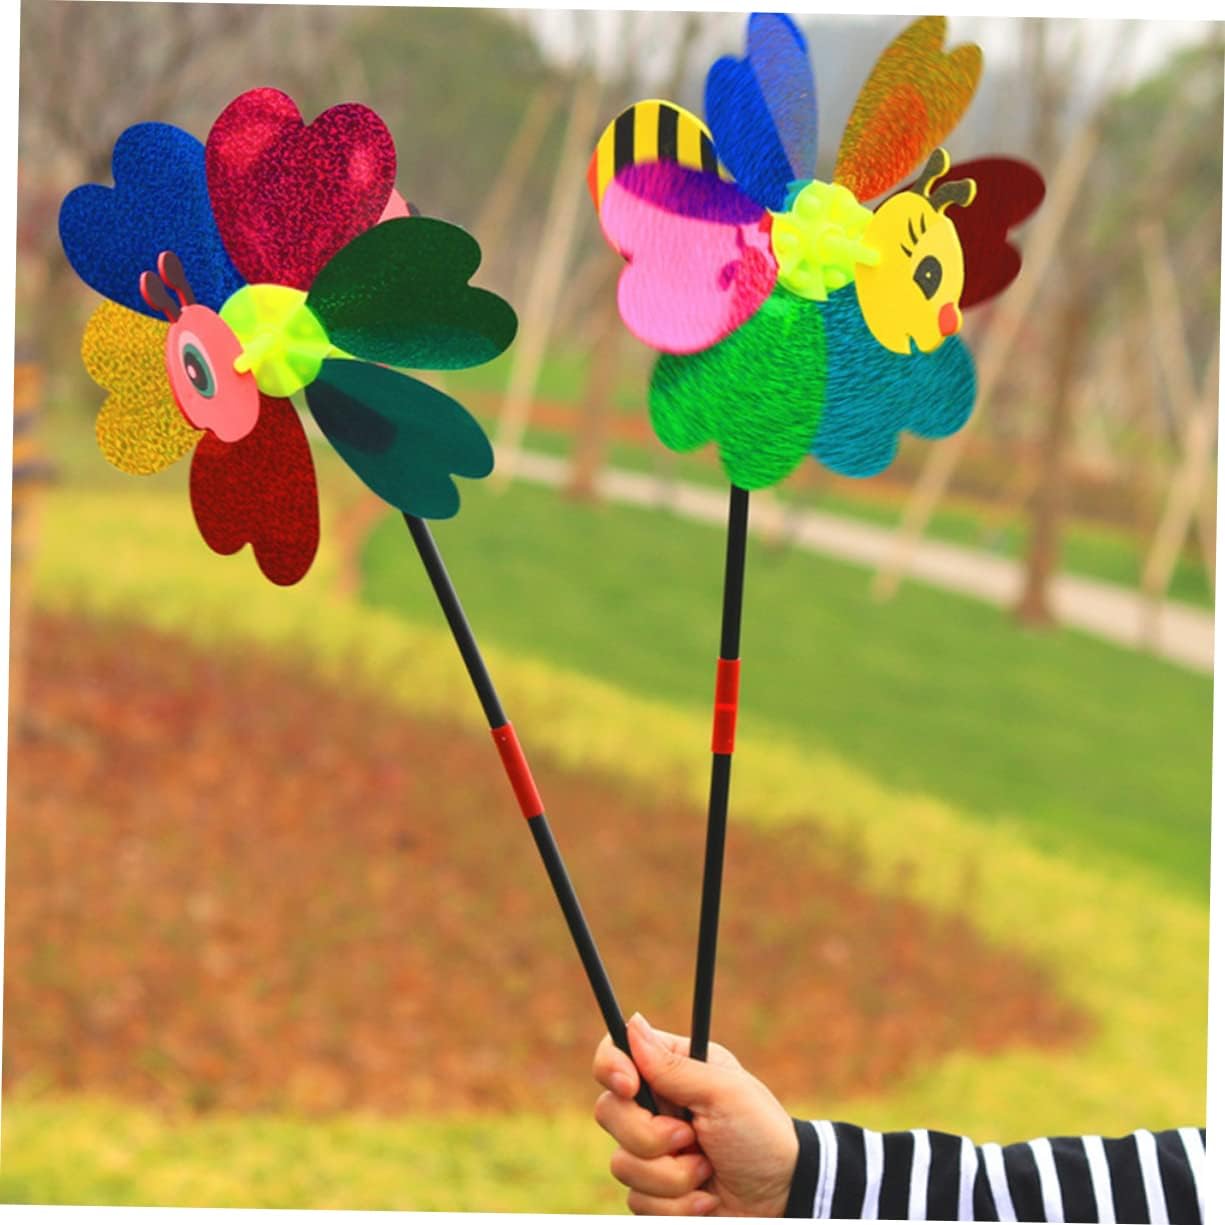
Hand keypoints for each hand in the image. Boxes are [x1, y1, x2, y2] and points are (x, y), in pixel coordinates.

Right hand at [592, 1014, 798, 1216]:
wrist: (782, 1197)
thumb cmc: (762, 1135)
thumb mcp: (724, 1093)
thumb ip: (674, 1067)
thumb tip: (633, 1024)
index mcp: (671, 1070)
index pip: (616, 1053)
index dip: (611, 1067)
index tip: (630, 1087)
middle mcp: (655, 1107)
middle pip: (609, 1112)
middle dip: (651, 1136)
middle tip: (690, 1137)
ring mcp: (652, 1151)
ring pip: (622, 1163)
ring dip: (672, 1176)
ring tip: (707, 1169)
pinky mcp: (654, 1191)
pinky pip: (638, 1201)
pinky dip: (676, 1204)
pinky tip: (706, 1198)